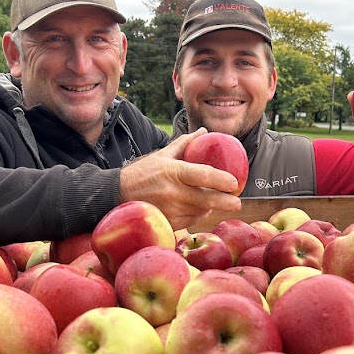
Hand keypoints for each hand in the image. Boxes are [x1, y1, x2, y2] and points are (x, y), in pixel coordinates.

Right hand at [118, 129, 242, 229]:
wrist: (116, 194)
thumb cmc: (142, 173)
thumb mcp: (162, 155)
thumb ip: (185, 144)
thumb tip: (204, 132)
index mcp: (173, 171)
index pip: (203, 175)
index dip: (222, 180)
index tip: (235, 183)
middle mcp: (172, 192)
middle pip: (206, 199)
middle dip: (226, 202)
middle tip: (237, 202)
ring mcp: (170, 209)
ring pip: (200, 211)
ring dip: (212, 208)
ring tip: (222, 203)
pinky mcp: (167, 222)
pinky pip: (190, 220)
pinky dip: (199, 215)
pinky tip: (203, 209)